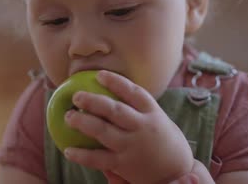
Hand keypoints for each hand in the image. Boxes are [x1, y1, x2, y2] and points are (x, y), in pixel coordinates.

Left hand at [63, 70, 194, 183]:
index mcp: (153, 113)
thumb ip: (139, 110)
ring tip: (68, 116)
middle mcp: (142, 127)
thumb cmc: (164, 142)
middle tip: (76, 96)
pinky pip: (98, 159)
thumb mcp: (159, 120)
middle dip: (93, 100)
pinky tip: (68, 151)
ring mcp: (132, 145)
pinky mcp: (124, 164)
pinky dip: (82, 155)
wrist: (179, 173)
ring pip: (103, 131)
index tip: (99, 74)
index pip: (133, 92)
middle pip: (114, 109)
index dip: (116, 82)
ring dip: (83, 122)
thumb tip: (112, 94)